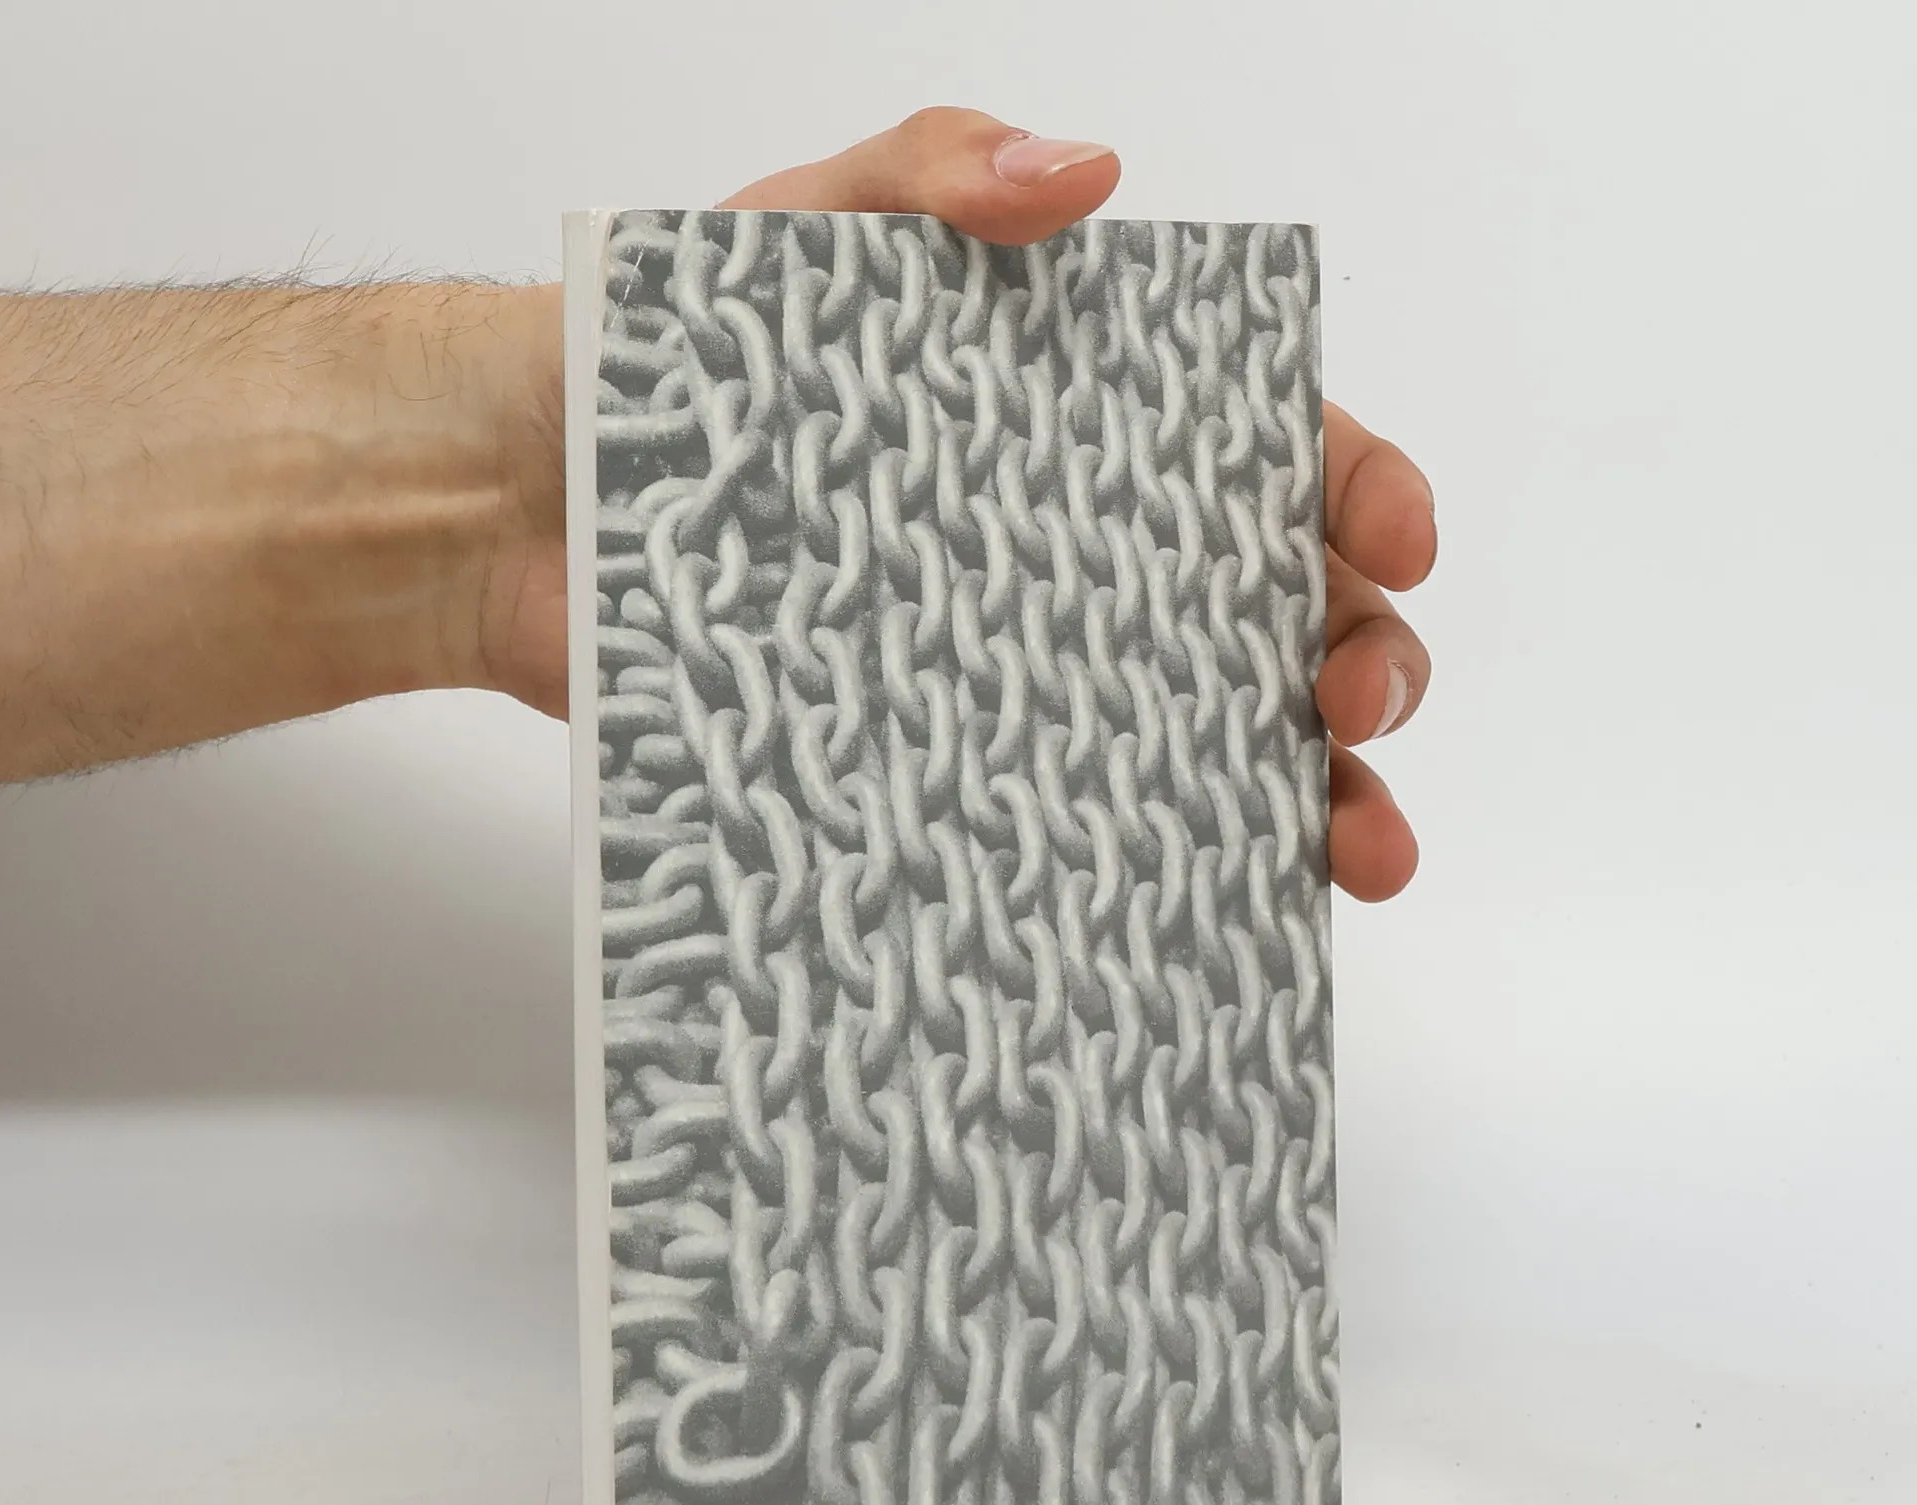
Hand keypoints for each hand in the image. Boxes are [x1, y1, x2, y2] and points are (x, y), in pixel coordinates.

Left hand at [489, 108, 1433, 900]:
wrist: (524, 511)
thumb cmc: (672, 363)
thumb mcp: (809, 234)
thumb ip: (936, 177)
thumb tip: (1085, 178)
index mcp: (1088, 435)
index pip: (1272, 457)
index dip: (1360, 496)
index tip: (1395, 542)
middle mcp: (1082, 567)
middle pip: (1280, 619)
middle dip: (1365, 665)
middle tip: (1356, 706)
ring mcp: (1027, 685)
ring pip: (1214, 749)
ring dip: (1313, 804)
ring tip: (1353, 851)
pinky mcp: (952, 777)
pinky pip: (1086, 837)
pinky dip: (1169, 880)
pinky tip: (1215, 912)